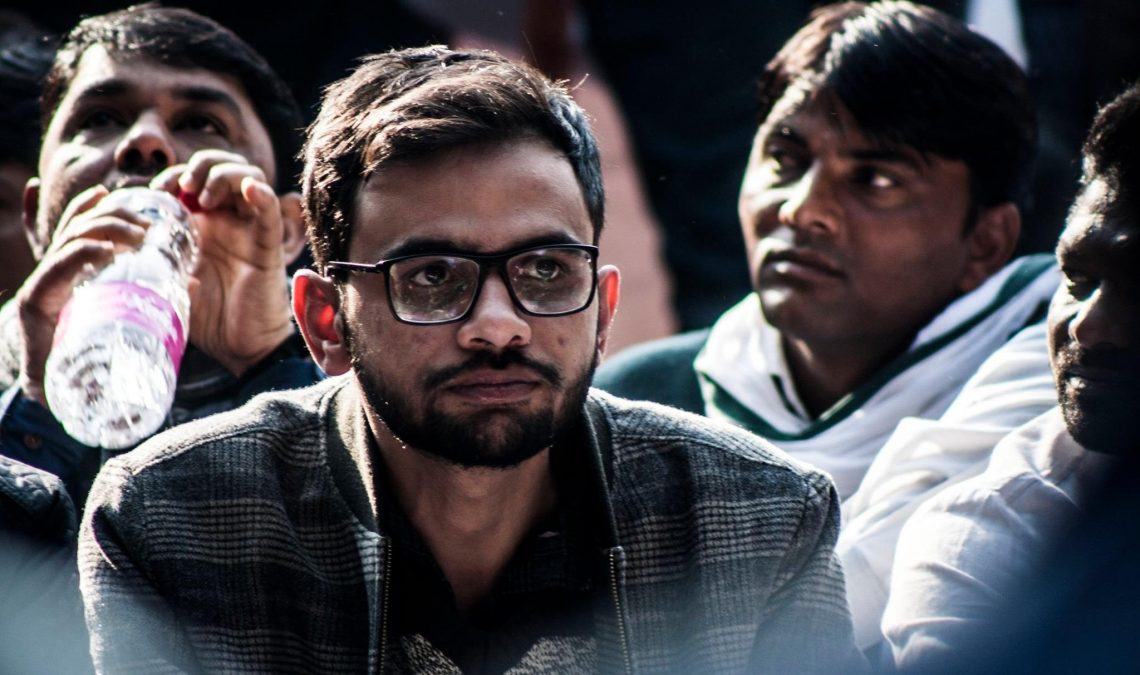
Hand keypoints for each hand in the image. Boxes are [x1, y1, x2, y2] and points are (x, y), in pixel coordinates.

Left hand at [15, 186, 147, 402]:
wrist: (41, 372)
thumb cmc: (55, 380)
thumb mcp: (58, 385)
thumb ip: (78, 383)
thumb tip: (96, 388)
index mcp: (38, 303)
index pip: (57, 264)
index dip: (83, 251)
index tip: (119, 253)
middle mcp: (44, 279)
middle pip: (71, 236)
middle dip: (107, 227)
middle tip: (145, 236)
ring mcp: (55, 270)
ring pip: (74, 226)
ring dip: (107, 215)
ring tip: (142, 223)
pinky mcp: (69, 267)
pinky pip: (74, 227)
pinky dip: (88, 207)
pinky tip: (106, 194)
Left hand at [150, 150, 299, 376]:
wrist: (240, 349)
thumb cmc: (208, 318)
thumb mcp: (170, 280)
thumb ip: (153, 259)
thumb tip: (127, 240)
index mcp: (205, 225)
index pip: (195, 179)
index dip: (175, 174)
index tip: (156, 191)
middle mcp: (229, 221)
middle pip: (223, 167)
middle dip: (200, 166)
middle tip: (182, 187)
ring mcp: (250, 230)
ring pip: (248, 177)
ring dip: (224, 175)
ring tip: (205, 195)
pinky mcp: (268, 246)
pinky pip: (270, 211)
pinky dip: (262, 193)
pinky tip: (250, 190)